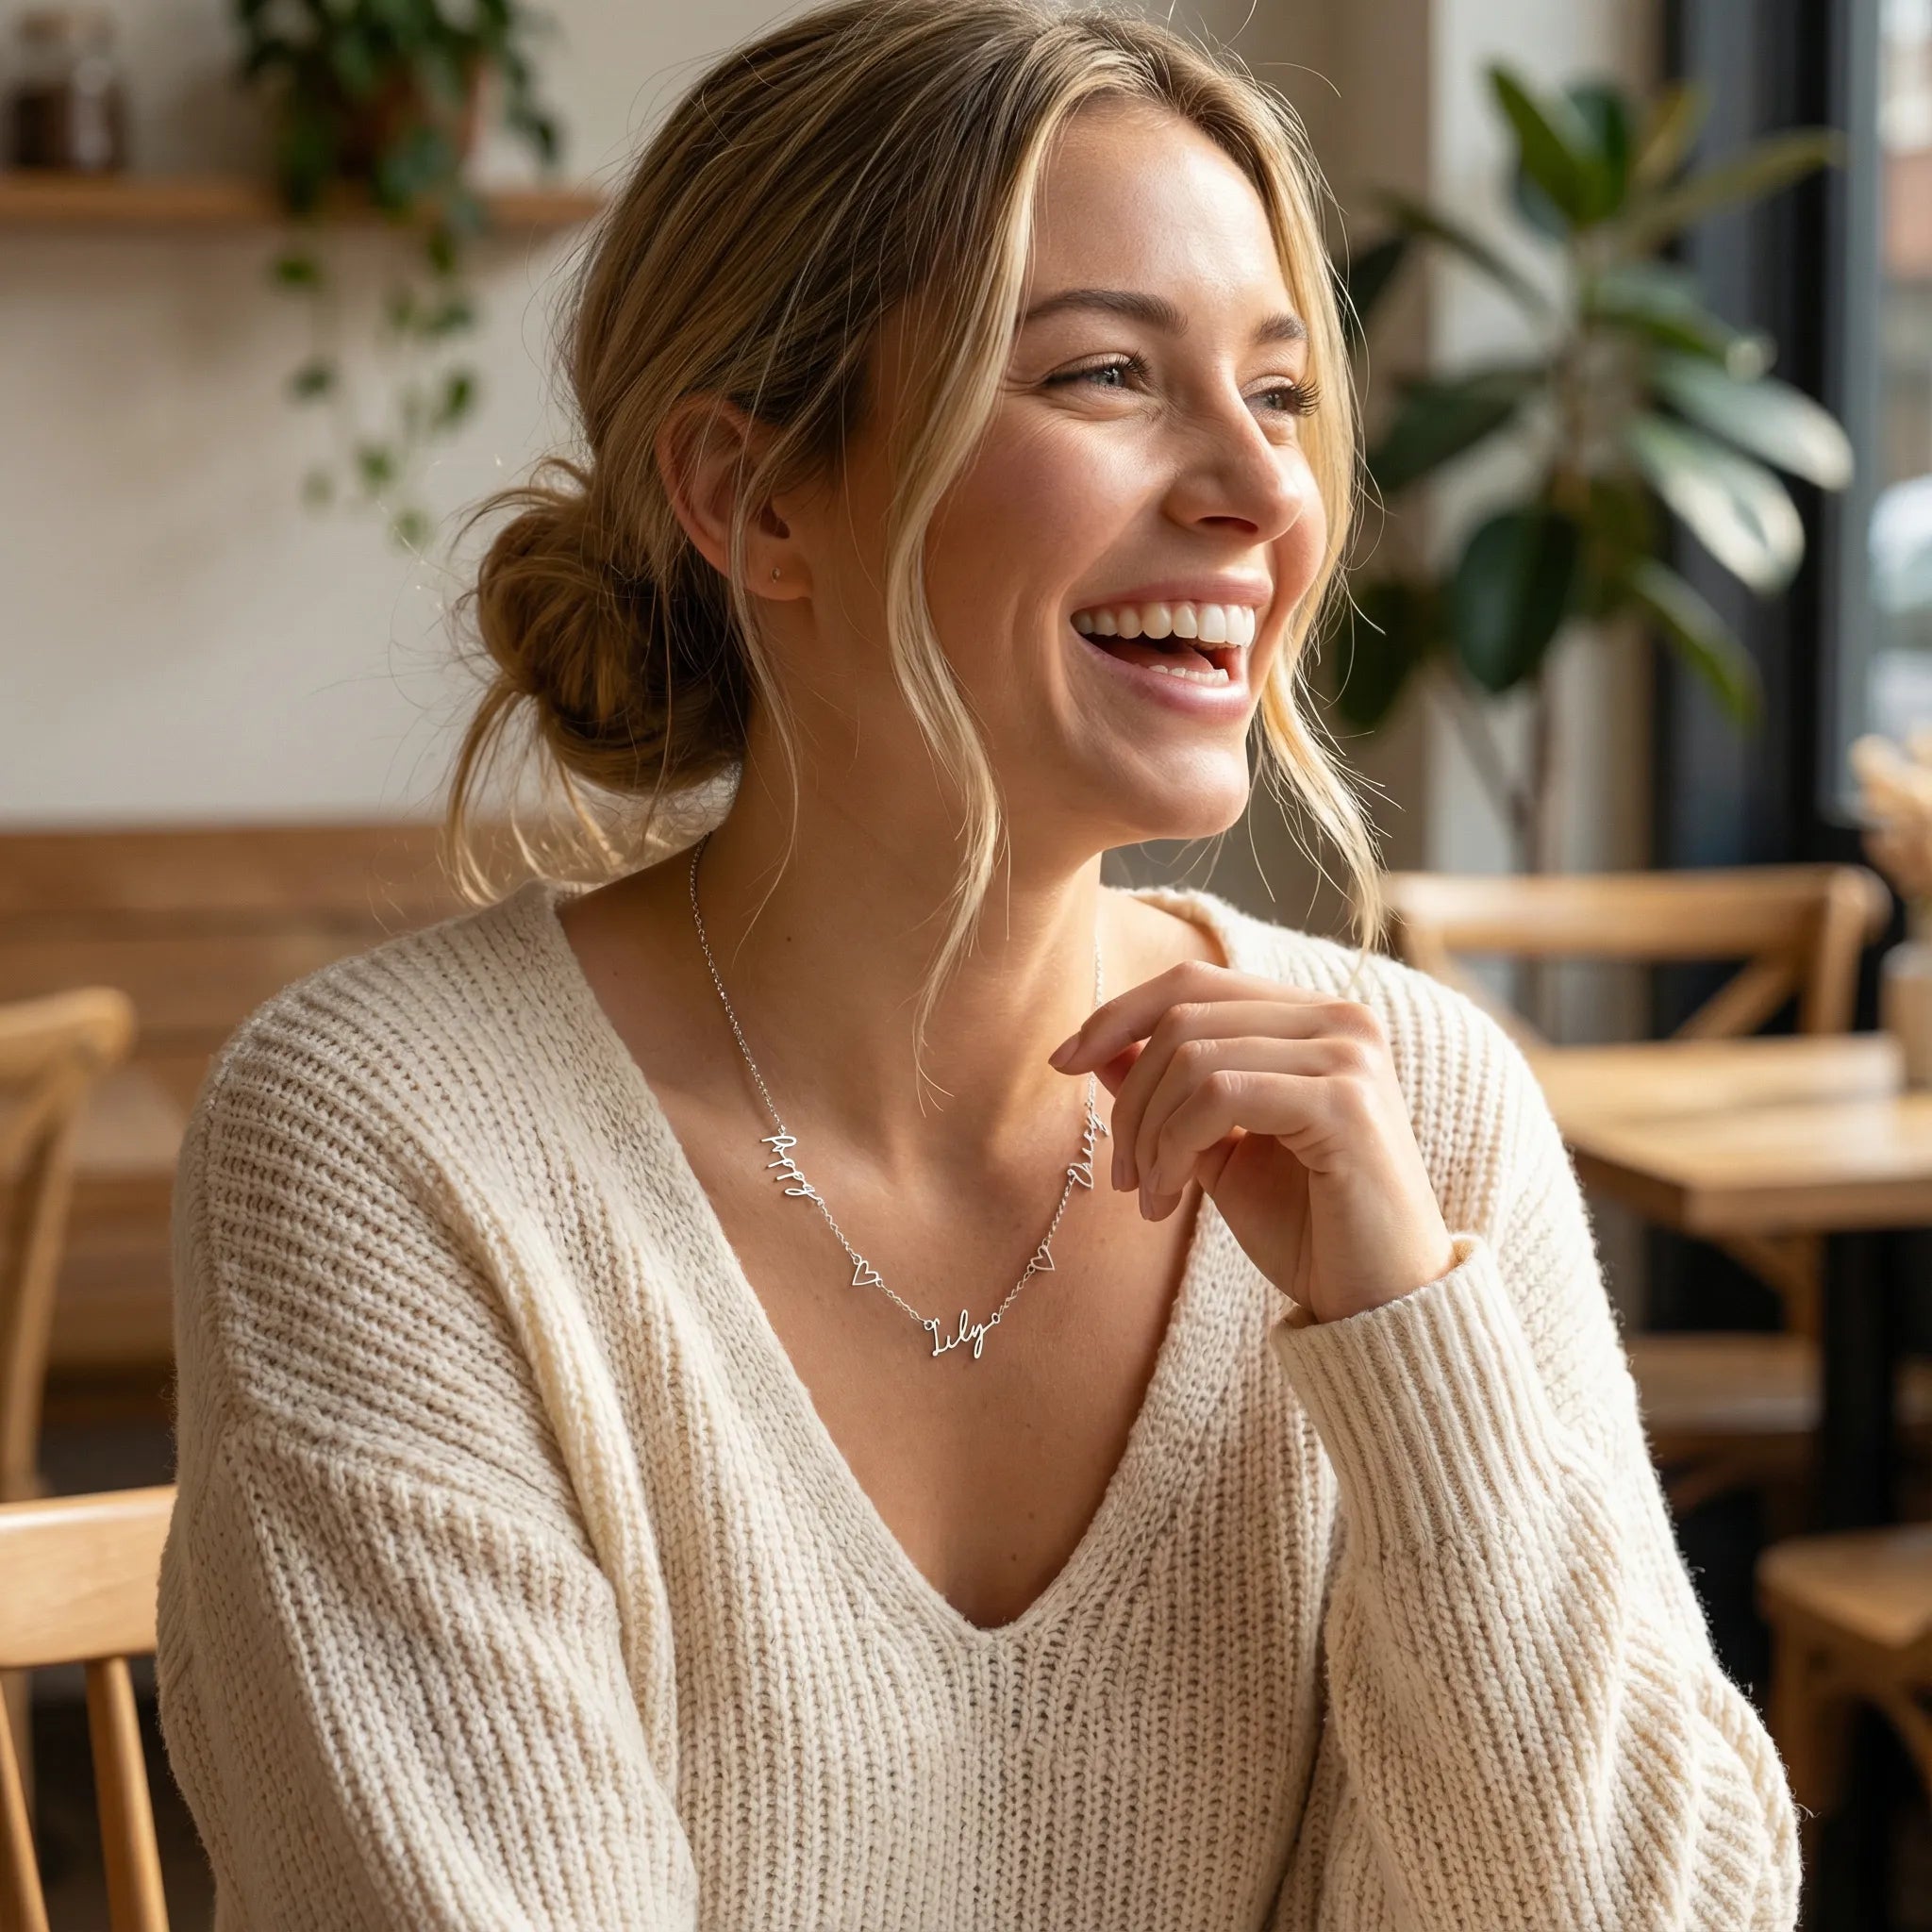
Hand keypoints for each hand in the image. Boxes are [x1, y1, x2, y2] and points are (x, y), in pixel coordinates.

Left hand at [1048, 960, 1455, 1323]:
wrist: (1379, 1304)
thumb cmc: (1308, 1229)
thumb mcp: (1218, 1149)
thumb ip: (1170, 1092)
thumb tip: (1098, 1048)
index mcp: (1314, 1020)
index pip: (1194, 984)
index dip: (1119, 1016)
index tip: (1064, 1063)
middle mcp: (1341, 1020)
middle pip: (1184, 1017)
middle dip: (1130, 1098)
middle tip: (1122, 1175)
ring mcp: (1348, 1056)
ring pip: (1194, 1057)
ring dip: (1148, 1134)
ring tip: (1150, 1196)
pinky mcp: (1345, 1103)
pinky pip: (1220, 1096)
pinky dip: (1175, 1146)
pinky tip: (1170, 1197)